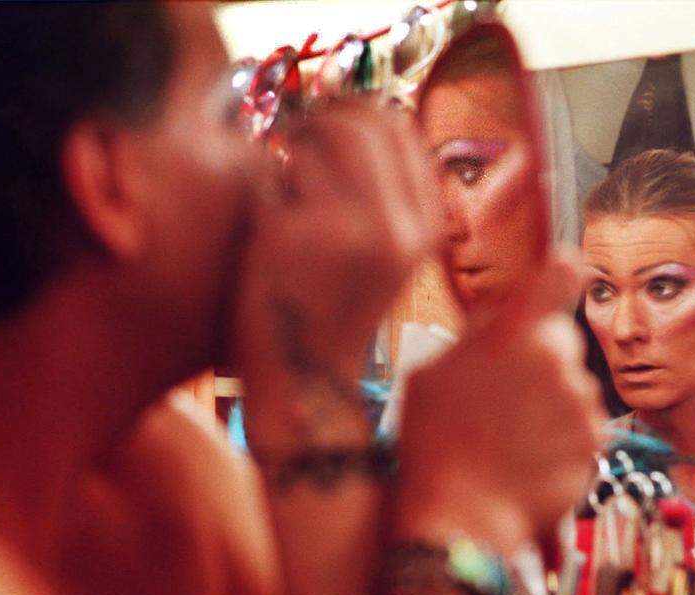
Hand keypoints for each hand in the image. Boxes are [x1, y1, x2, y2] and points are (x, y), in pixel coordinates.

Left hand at [234, 104, 441, 388]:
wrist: (305, 381)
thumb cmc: (332, 310)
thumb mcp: (383, 254)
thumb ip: (385, 195)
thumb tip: (356, 120)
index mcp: (427, 227)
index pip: (401, 129)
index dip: (359, 112)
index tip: (329, 122)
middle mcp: (401, 226)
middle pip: (364, 122)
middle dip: (322, 119)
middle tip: (294, 140)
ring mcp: (354, 230)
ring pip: (322, 134)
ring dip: (293, 145)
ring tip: (281, 179)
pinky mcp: (301, 235)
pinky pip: (280, 169)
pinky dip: (268, 183)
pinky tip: (267, 219)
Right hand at [395, 259, 605, 553]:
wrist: (462, 518)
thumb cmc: (434, 446)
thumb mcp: (429, 375)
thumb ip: (472, 339)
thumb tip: (494, 323)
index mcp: (514, 336)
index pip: (559, 275)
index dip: (560, 273)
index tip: (558, 276)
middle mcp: (557, 362)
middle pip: (561, 341)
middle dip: (539, 359)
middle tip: (502, 393)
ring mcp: (581, 404)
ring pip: (573, 386)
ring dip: (550, 402)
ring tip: (509, 436)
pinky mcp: (595, 443)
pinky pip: (583, 426)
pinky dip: (562, 438)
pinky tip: (527, 457)